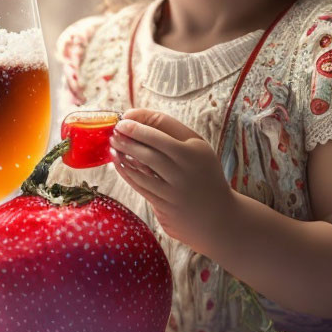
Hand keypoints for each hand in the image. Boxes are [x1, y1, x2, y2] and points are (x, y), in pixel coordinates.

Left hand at [108, 108, 234, 254]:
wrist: (217, 216)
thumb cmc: (202, 172)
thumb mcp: (197, 146)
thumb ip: (169, 129)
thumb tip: (135, 116)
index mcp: (195, 152)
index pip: (161, 133)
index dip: (138, 126)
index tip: (123, 121)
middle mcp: (186, 172)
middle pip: (149, 152)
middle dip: (127, 141)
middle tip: (114, 132)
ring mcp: (174, 191)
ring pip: (141, 171)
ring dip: (123, 157)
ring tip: (113, 146)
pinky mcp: (164, 207)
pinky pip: (140, 187)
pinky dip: (127, 173)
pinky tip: (119, 164)